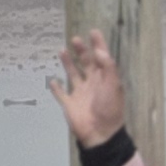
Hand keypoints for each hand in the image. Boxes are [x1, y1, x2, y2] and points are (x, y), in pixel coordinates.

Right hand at [54, 31, 126, 149]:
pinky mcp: (69, 104)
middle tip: (76, 39)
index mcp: (105, 79)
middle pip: (87, 64)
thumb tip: (99, 51)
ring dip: (68, 63)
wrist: (99, 133)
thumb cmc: (109, 109)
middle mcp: (92, 84)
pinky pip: (61, 94)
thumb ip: (107, 67)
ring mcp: (80, 94)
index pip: (101, 58)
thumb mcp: (113, 85)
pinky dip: (56, 88)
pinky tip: (53, 80)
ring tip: (62, 51)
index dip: (98, 45)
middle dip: (82, 51)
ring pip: (73, 75)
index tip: (93, 32)